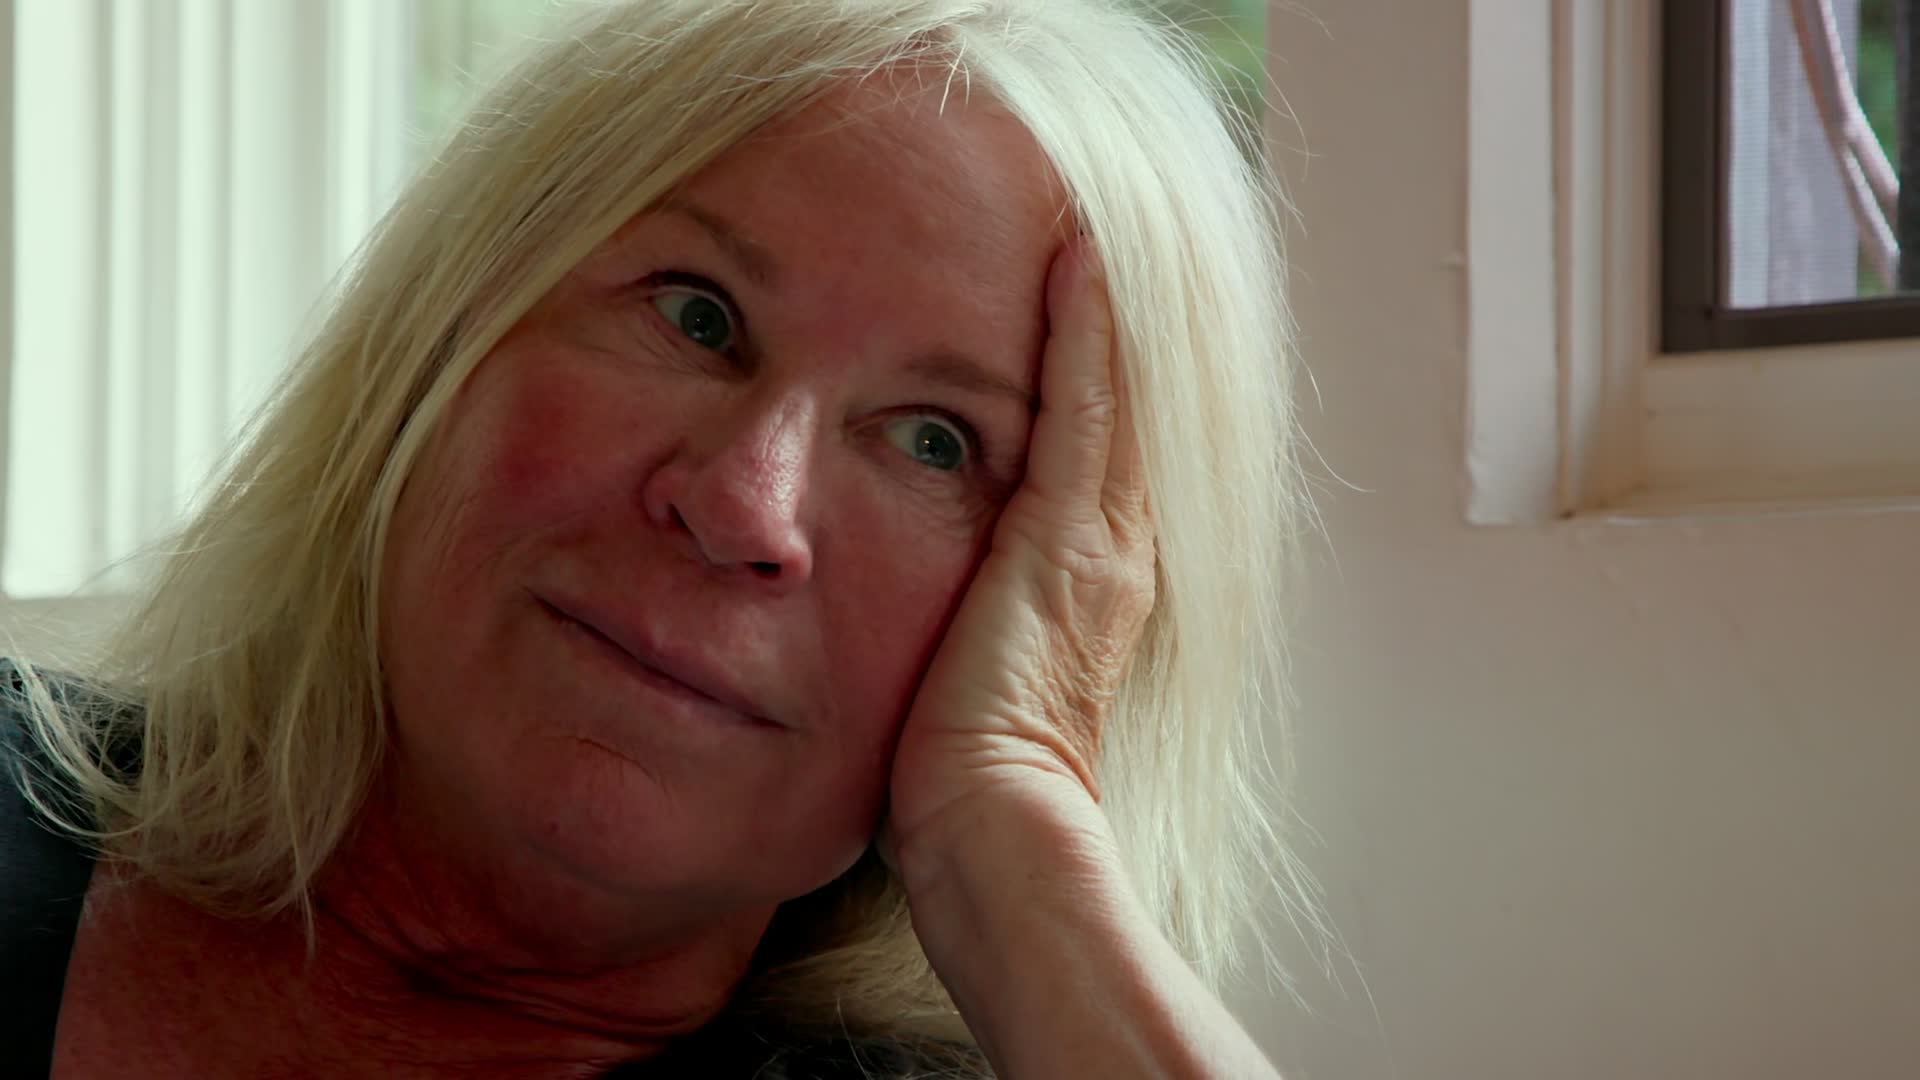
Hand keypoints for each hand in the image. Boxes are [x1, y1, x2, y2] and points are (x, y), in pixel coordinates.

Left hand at [883, 237, 1155, 877]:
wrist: (993, 828)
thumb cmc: (967, 784)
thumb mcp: (970, 680)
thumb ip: (967, 627)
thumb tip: (931, 618)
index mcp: (1088, 585)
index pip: (1097, 456)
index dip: (1098, 380)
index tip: (1081, 313)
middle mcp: (1111, 551)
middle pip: (1122, 411)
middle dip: (1110, 329)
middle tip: (1096, 240)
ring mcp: (1099, 540)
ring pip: (1113, 393)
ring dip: (1103, 309)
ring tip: (1088, 226)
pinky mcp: (1067, 536)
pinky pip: (1087, 405)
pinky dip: (1088, 332)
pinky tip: (1078, 261)